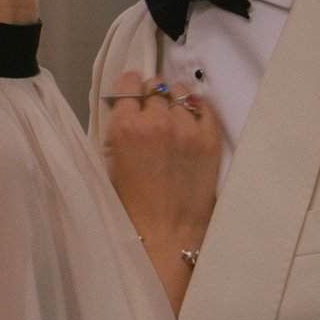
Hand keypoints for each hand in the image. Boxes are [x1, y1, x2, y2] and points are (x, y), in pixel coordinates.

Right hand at [100, 76, 221, 306]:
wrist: (166, 235)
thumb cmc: (131, 207)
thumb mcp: (110, 165)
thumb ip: (118, 132)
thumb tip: (128, 109)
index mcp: (124, 127)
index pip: (128, 83)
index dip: (130, 87)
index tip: (133, 93)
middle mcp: (155, 121)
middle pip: (155, 87)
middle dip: (152, 96)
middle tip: (153, 112)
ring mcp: (186, 129)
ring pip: (181, 92)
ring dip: (175, 100)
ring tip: (174, 118)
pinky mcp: (210, 139)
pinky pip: (205, 107)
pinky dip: (197, 109)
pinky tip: (192, 120)